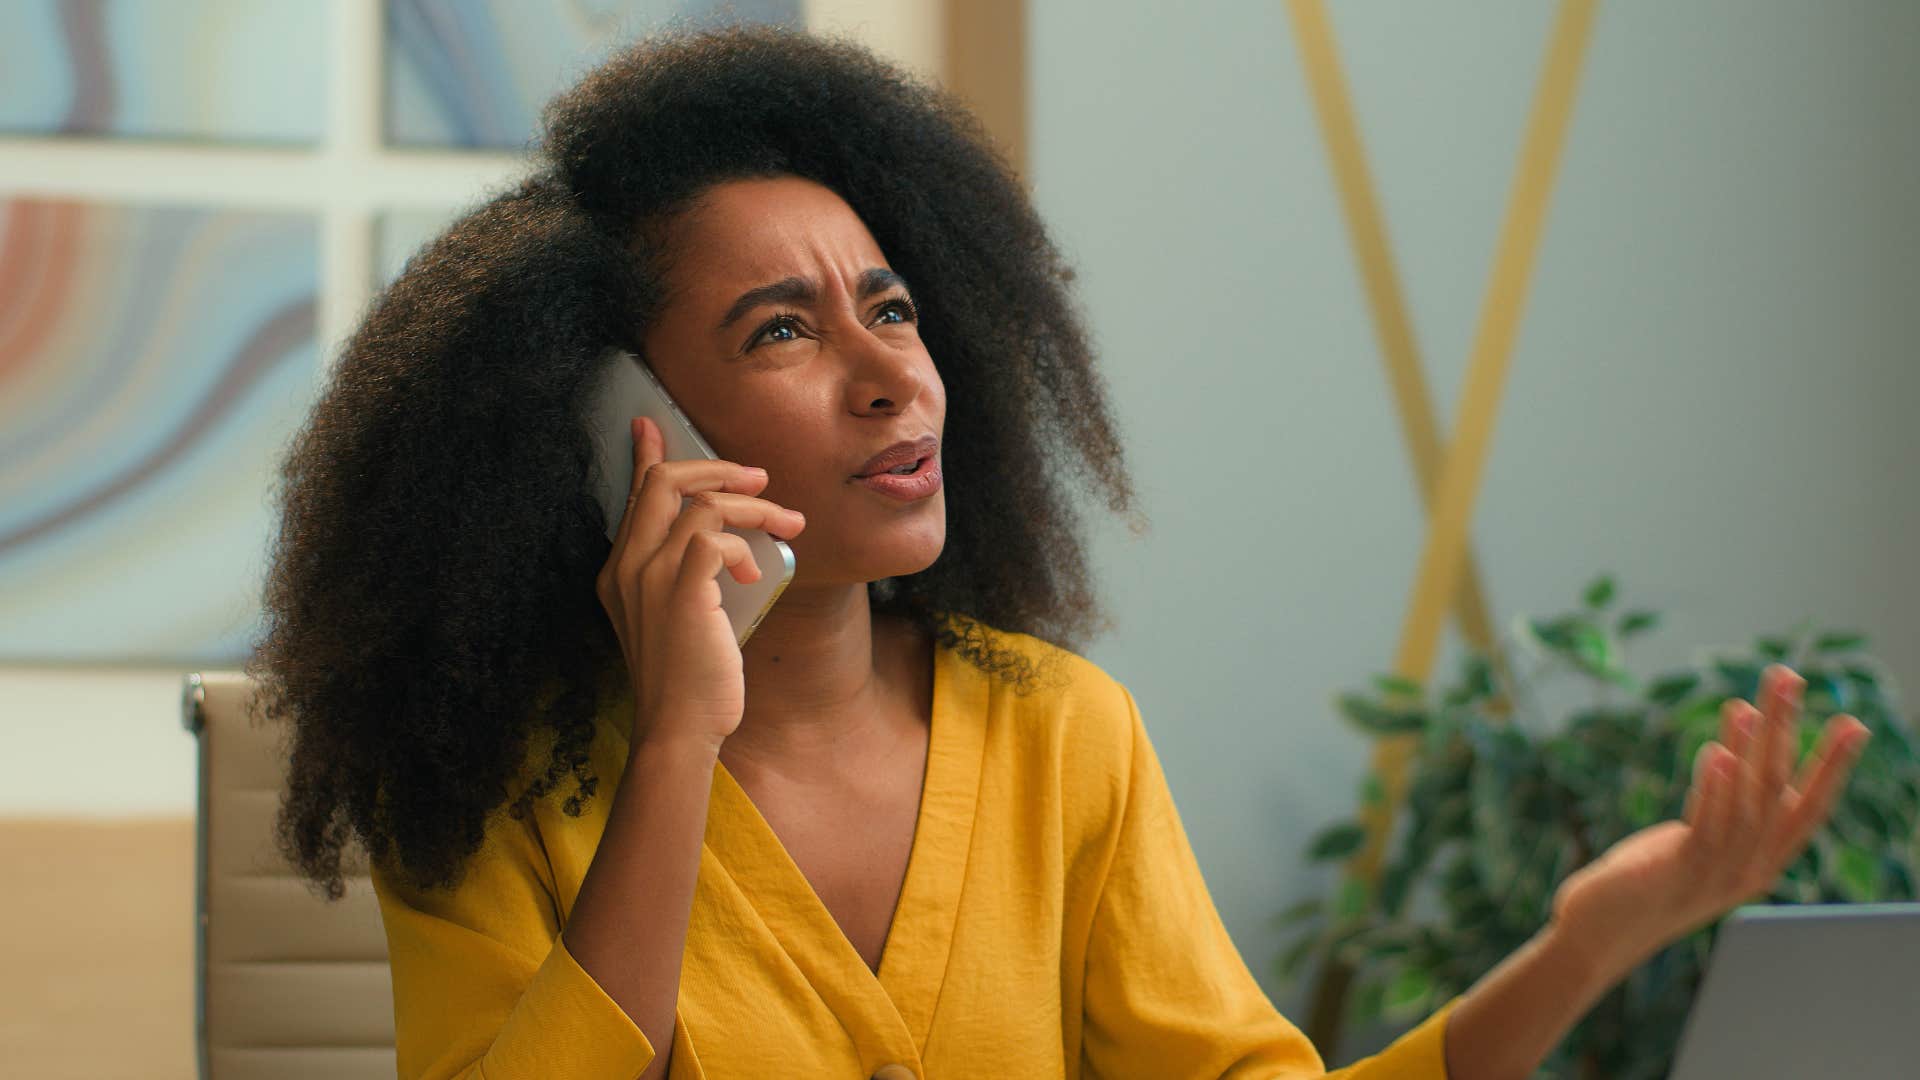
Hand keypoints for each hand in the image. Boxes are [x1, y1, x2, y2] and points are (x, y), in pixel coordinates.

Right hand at [594, 416, 805, 751]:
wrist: (679, 730)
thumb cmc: (688, 681)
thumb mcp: (680, 619)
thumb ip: (688, 578)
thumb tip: (726, 545)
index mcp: (621, 570)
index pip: (635, 497)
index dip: (647, 457)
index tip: (651, 425)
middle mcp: (627, 567)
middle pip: (665, 482)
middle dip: (719, 469)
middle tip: (760, 478)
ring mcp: (649, 578)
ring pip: (703, 505)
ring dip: (755, 507)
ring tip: (786, 525)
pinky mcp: (682, 592)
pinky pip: (715, 538)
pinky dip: (744, 546)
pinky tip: (757, 572)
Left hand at [1546, 663, 1871, 978]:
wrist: (1600, 934)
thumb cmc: (1647, 882)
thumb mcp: (1698, 844)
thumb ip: (1723, 812)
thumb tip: (1734, 757)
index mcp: (1761, 861)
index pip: (1811, 808)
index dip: (1833, 766)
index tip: (1854, 722)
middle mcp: (1750, 870)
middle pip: (1779, 791)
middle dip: (1785, 732)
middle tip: (1788, 680)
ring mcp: (1718, 875)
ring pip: (1745, 805)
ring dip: (1746, 751)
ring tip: (1747, 706)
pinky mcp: (1679, 874)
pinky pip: (1706, 828)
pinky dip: (1713, 788)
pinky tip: (1714, 752)